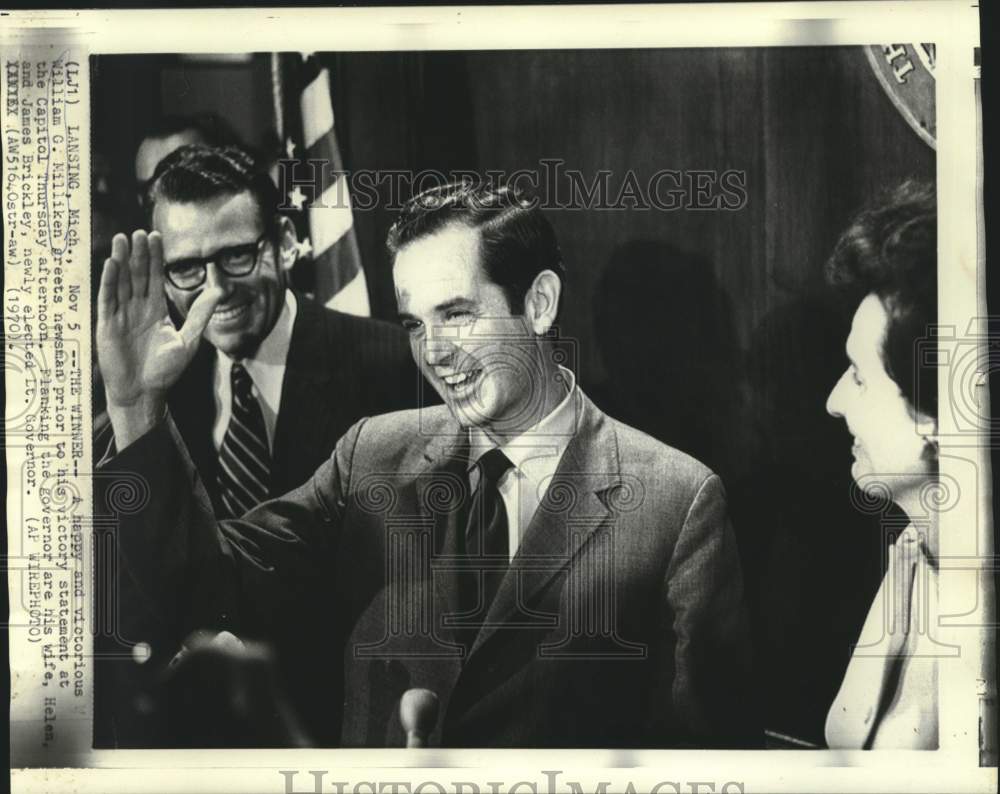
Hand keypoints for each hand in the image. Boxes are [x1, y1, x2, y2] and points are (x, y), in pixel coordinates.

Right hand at [97, 230, 222, 445]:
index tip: (156, 236)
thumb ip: (201, 314)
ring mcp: (121, 315)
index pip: (155, 278)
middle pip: (137, 275)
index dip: (155, 258)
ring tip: (124, 239)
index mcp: (156, 310)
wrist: (144, 394)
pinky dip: (109, 281)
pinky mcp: (107, 325)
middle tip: (140, 232)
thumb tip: (220, 291)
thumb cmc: (165, 371)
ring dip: (122, 261)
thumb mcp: (189, 340)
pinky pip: (107, 299)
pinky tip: (111, 263)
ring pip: (121, 282)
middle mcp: (137, 309)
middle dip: (139, 254)